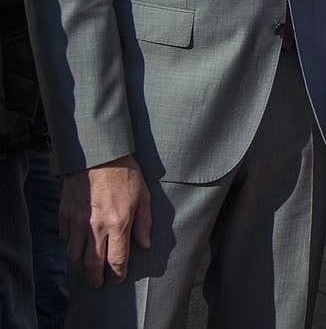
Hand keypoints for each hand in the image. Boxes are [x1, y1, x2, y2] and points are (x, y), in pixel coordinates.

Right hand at [60, 155, 152, 286]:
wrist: (99, 156)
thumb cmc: (125, 174)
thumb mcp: (143, 197)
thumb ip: (144, 223)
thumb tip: (145, 245)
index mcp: (118, 224)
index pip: (117, 259)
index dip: (118, 273)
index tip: (118, 279)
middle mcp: (96, 228)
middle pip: (93, 263)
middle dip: (96, 278)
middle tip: (99, 284)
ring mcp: (77, 222)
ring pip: (74, 255)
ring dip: (80, 268)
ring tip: (86, 272)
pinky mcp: (65, 215)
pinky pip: (65, 239)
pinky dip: (70, 247)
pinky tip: (76, 249)